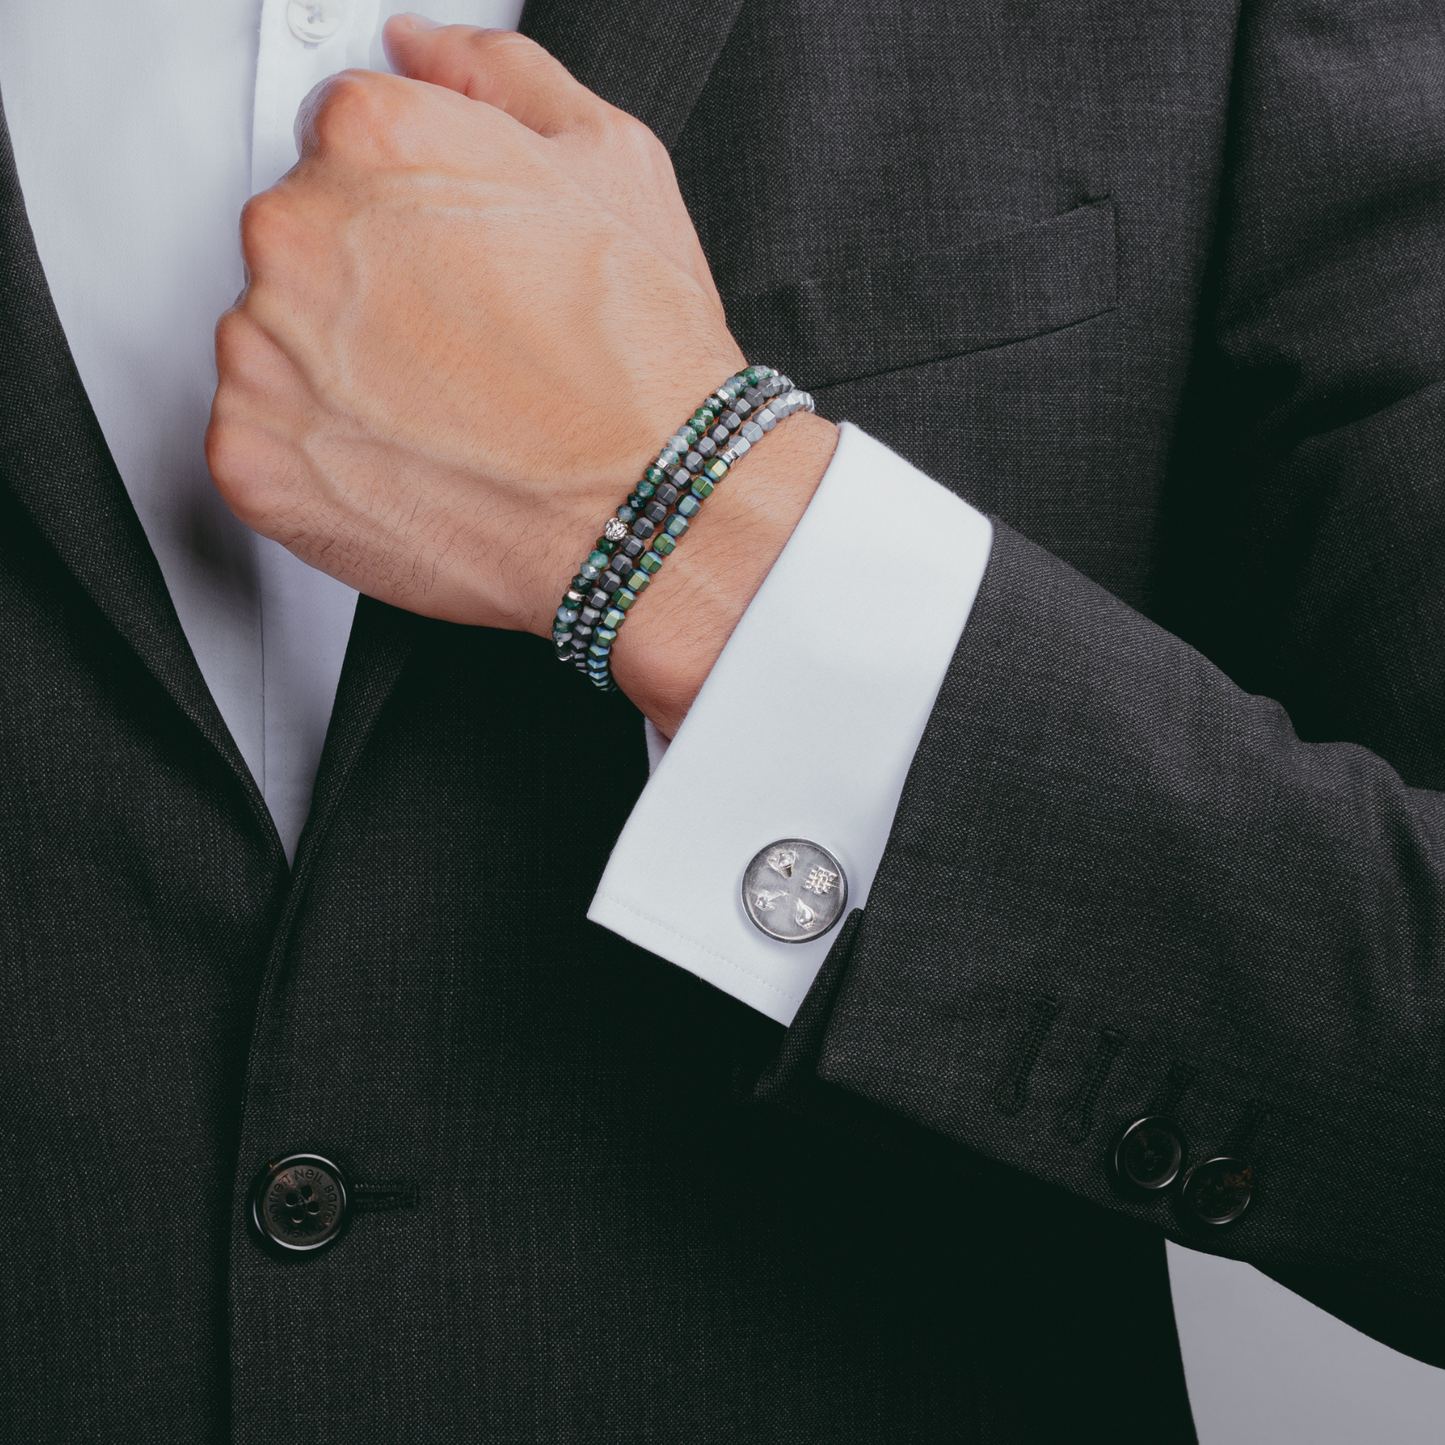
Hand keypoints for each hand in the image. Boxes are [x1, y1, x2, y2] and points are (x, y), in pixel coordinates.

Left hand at [207, 18, 835, 733]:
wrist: (648, 504)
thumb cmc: (639, 354)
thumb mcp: (612, 161)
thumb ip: (495, 74)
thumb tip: (421, 47)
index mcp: (371, 140)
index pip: (336, 142)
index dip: (405, 208)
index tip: (447, 264)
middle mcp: (296, 233)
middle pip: (296, 244)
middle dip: (365, 290)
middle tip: (458, 347)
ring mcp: (263, 352)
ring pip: (273, 345)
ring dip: (336, 375)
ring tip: (441, 415)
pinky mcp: (251, 457)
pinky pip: (260, 445)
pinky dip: (318, 461)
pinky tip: (406, 466)